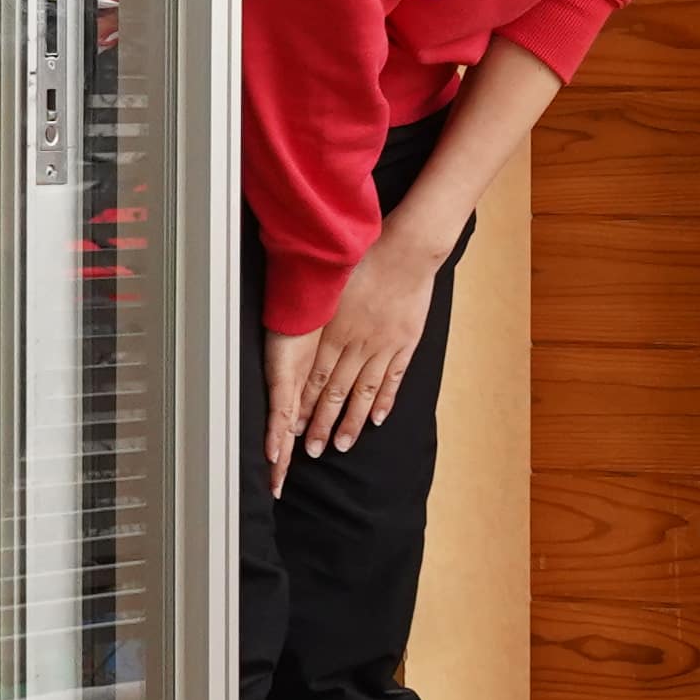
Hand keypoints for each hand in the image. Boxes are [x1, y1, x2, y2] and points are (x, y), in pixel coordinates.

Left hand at [272, 228, 453, 478]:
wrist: (408, 250)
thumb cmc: (368, 257)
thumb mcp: (331, 282)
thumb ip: (317, 310)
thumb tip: (298, 329)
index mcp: (334, 329)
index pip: (314, 377)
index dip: (302, 405)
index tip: (291, 427)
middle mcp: (356, 343)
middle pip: (335, 391)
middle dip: (321, 423)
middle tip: (311, 450)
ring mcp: (383, 346)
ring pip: (363, 392)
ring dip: (351, 421)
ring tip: (342, 445)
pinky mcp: (405, 343)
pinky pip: (392, 378)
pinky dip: (384, 400)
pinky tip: (377, 419)